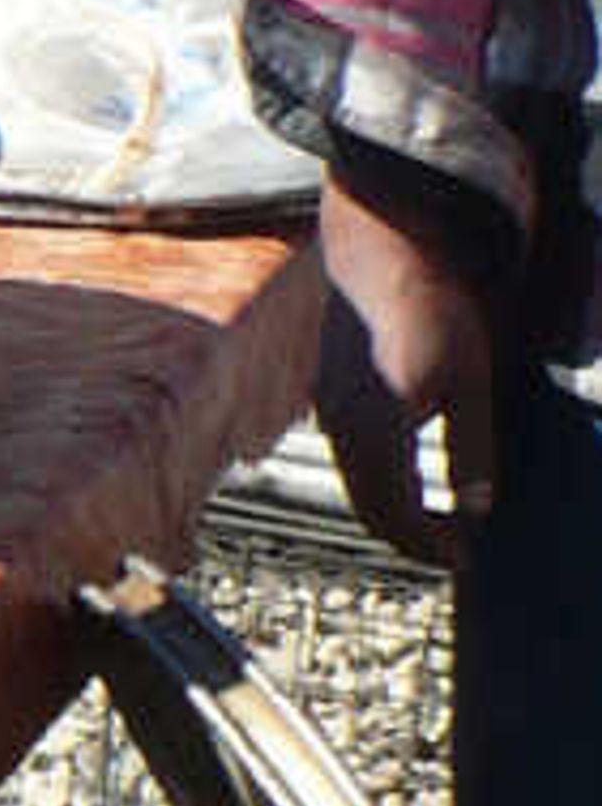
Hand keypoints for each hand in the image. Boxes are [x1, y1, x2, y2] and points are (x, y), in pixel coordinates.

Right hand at [315, 168, 501, 563]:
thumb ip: (473, 450)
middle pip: (370, 509)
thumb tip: (477, 508)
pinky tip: (407, 477)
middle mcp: (341, 428)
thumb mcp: (471, 381)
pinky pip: (349, 458)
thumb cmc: (434, 307)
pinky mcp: (327, 396)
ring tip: (436, 522)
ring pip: (356, 484)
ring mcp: (328, 411)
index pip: (397, 514)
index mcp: (377, 430)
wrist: (382, 248)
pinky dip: (377, 482)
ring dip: (392, 511)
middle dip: (410, 538)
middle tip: (453, 550)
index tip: (465, 557)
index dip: (430, 544)